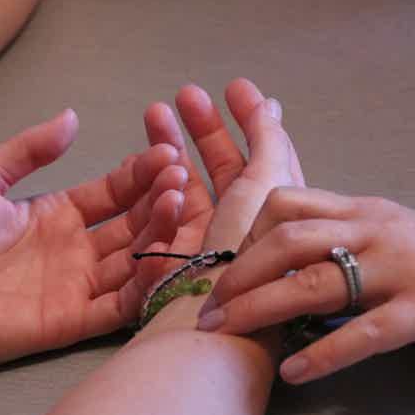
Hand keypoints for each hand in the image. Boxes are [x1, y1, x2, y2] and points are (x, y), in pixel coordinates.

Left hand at [0, 109, 186, 372]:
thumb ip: (27, 149)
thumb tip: (72, 116)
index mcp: (58, 215)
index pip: (114, 192)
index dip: (141, 173)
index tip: (166, 151)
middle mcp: (76, 250)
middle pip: (133, 223)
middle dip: (160, 199)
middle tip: (180, 176)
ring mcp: (77, 286)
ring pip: (135, 260)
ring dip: (160, 233)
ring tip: (175, 203)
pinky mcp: (72, 321)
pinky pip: (119, 305)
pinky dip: (144, 284)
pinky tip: (161, 254)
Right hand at [137, 78, 303, 283]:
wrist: (212, 328)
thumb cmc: (248, 257)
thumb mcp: (268, 189)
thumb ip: (268, 144)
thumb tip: (271, 105)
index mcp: (274, 213)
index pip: (262, 155)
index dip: (248, 119)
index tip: (232, 86)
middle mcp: (240, 228)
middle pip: (221, 169)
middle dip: (202, 128)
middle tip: (182, 95)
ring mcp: (202, 244)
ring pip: (186, 186)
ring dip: (169, 147)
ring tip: (154, 112)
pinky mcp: (168, 261)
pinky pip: (158, 215)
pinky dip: (150, 185)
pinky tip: (141, 162)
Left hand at [199, 186, 414, 382]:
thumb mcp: (384, 236)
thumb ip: (335, 239)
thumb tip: (273, 264)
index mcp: (361, 210)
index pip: (286, 204)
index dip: (246, 235)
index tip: (227, 270)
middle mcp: (376, 229)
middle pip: (289, 239)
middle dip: (240, 274)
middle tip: (209, 308)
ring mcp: (404, 267)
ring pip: (319, 281)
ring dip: (262, 307)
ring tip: (228, 332)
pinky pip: (367, 333)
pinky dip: (325, 353)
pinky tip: (294, 371)